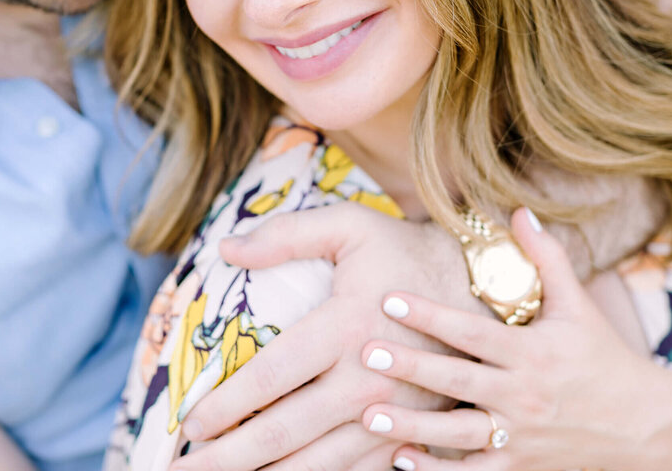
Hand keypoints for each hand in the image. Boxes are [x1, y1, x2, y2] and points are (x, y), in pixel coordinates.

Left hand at [170, 202, 489, 470]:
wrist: (482, 288)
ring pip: (318, 464)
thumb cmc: (403, 252)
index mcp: (343, 328)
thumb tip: (226, 247)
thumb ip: (287, 233)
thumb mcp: (349, 224)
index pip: (270, 378)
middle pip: (284, 432)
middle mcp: (365, 380)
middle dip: (229, 459)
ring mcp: (391, 415)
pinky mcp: (410, 433)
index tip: (189, 425)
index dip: (224, 406)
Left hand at [361, 209, 663, 470]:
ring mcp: (521, 435)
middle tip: (366, 354)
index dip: (430, 315)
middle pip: (457, 381)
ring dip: (411, 428)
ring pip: (458, 434)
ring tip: (368, 416)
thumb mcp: (579, 305)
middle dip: (410, 367)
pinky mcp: (521, 467)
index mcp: (532, 351)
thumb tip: (519, 210)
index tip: (390, 299)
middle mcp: (523, 394)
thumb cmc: (603, 357)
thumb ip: (546, 257)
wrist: (646, 425)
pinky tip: (402, 462)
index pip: (472, 331)